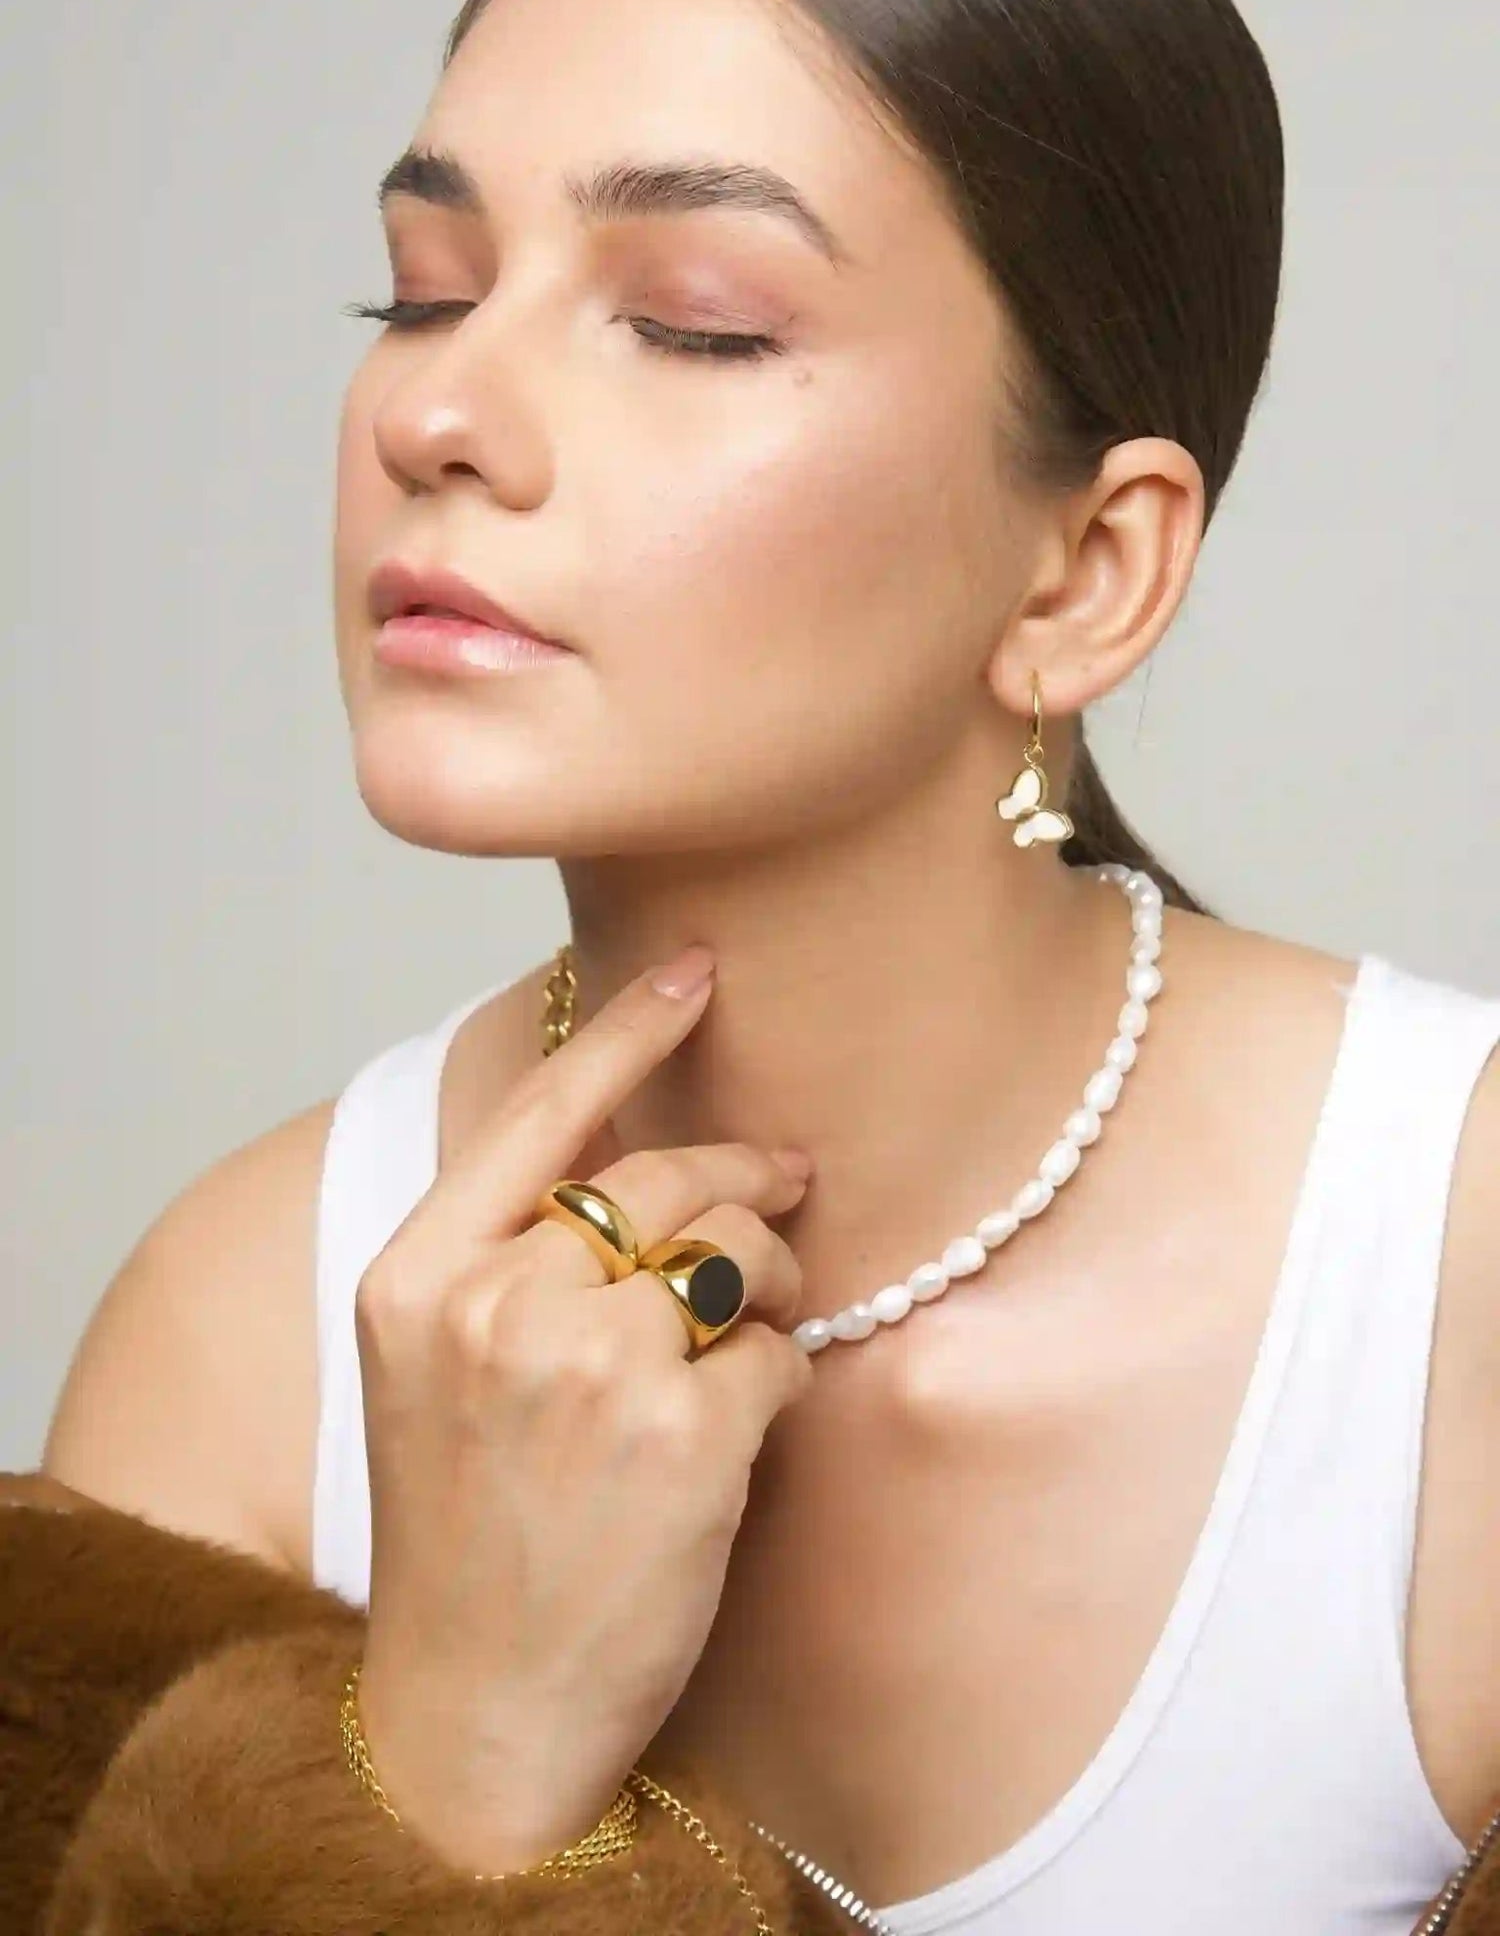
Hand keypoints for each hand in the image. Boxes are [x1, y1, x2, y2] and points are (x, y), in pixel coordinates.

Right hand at [352, 945, 813, 1872]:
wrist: (473, 1713)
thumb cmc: (466, 1535)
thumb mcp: (432, 1372)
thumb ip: (507, 1257)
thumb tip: (642, 1158)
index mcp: (413, 1275)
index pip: (540, 1111)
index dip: (630, 1029)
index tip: (699, 965)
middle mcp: (493, 1304)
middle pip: (662, 1173)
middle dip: (744, 1176)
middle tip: (790, 1187)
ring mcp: (587, 1368)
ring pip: (735, 1247)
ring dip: (774, 1272)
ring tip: (766, 1316)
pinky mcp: (683, 1436)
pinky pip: (776, 1349)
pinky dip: (781, 1374)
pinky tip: (746, 1426)